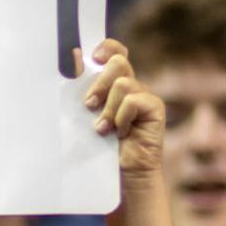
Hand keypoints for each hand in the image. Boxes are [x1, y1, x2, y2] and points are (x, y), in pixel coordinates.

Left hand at [83, 40, 164, 191]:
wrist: (120, 178)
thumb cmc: (98, 151)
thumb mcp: (84, 120)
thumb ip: (80, 97)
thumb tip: (71, 65)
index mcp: (112, 86)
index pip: (114, 53)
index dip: (106, 47)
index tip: (91, 57)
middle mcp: (130, 87)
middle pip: (118, 62)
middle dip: (99, 82)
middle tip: (88, 105)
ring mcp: (144, 97)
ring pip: (122, 83)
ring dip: (108, 108)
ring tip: (102, 129)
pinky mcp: (154, 109)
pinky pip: (134, 101)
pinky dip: (122, 117)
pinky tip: (120, 134)